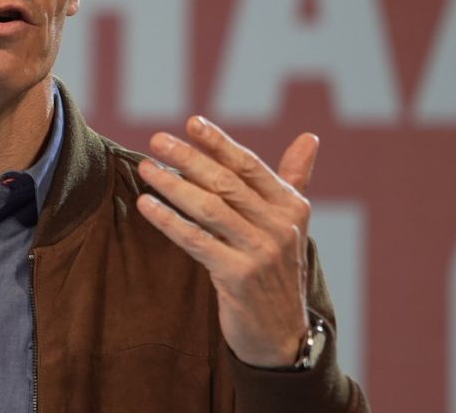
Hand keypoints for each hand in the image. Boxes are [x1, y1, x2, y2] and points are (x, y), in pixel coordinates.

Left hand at [134, 115, 316, 367]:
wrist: (282, 334)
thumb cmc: (276, 269)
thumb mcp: (290, 224)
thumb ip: (293, 179)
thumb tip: (309, 138)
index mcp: (292, 207)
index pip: (250, 166)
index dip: (219, 142)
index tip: (190, 122)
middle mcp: (280, 227)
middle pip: (226, 182)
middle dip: (188, 158)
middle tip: (156, 140)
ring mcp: (260, 253)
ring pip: (209, 208)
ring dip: (172, 185)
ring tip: (145, 169)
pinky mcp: (238, 277)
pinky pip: (196, 241)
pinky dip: (168, 220)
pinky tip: (146, 205)